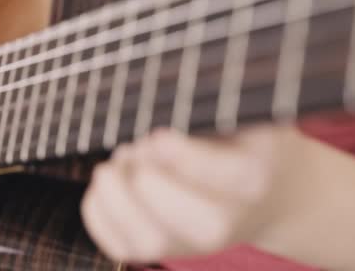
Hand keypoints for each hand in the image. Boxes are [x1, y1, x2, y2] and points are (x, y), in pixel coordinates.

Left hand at [80, 125, 354, 265]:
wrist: (256, 193)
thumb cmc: (236, 139)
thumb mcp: (239, 112)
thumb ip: (210, 105)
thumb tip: (159, 114)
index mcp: (255, 178)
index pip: (233, 177)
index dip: (187, 157)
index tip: (159, 135)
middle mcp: (227, 222)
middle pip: (198, 224)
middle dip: (154, 182)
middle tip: (138, 148)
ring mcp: (190, 244)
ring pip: (150, 242)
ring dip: (118, 197)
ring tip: (117, 163)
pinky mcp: (158, 250)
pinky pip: (119, 245)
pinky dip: (98, 211)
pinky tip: (106, 182)